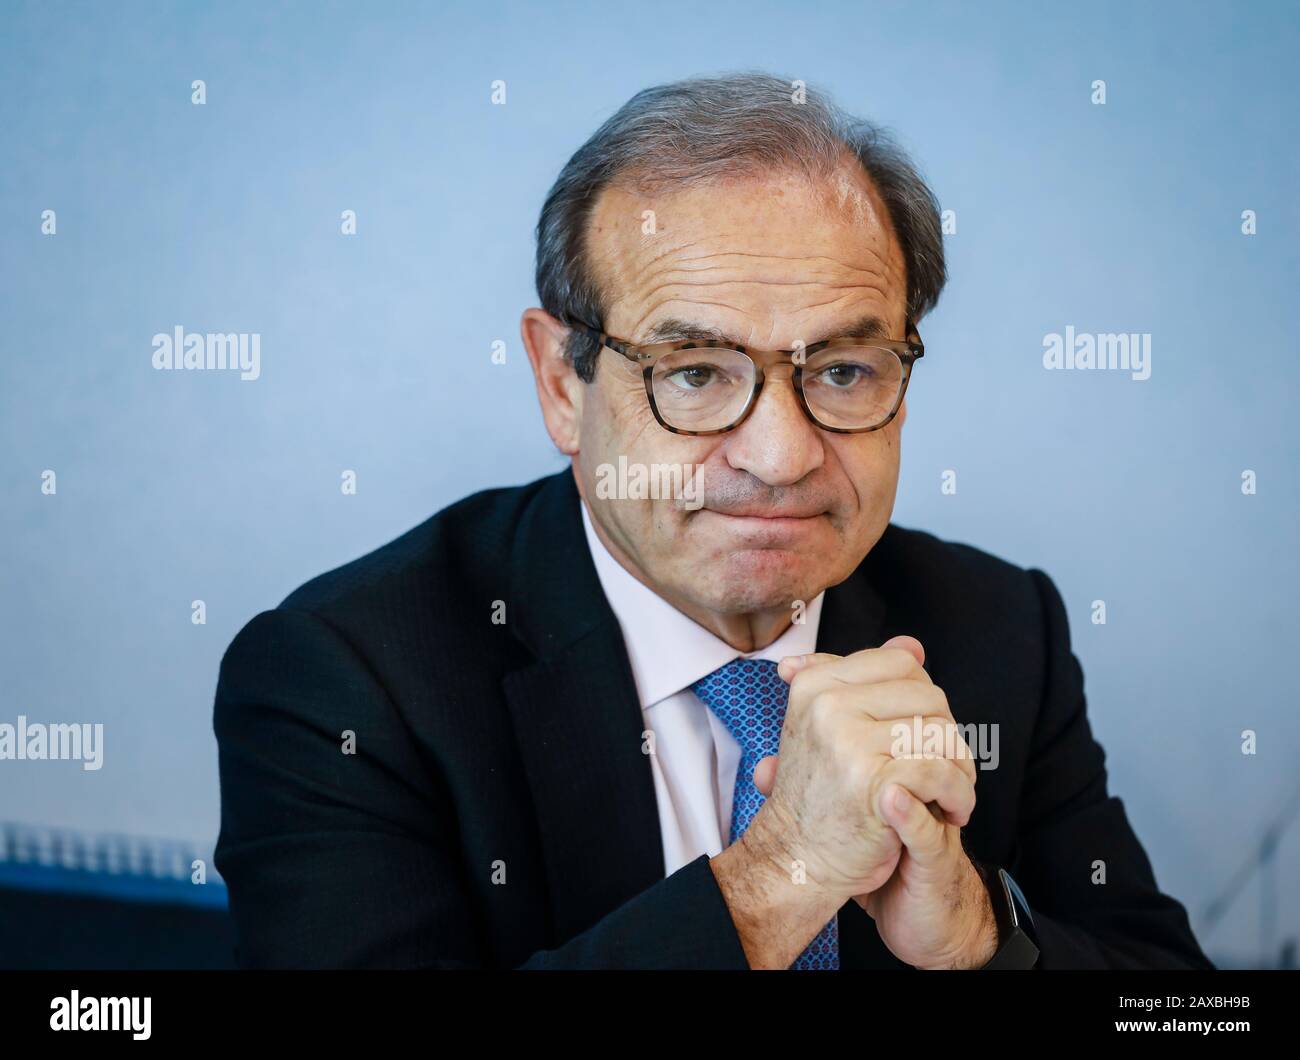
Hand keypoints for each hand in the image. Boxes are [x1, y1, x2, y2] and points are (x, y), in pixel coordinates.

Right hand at [744, 637, 959, 903]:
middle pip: (928, 696)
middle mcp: (828, 704)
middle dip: (948, 735)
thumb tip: (913, 644)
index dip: (924, 697)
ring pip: (940, 733)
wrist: (798, 857)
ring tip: (951, 793)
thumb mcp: (831, 724)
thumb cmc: (821, 792)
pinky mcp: (872, 781)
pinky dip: (958, 795)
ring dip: (959, 768)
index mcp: (816, 684)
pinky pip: (940, 771)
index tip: (922, 732)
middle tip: (946, 769)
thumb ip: (868, 680)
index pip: (899, 662)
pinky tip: (952, 812)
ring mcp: (848, 741)